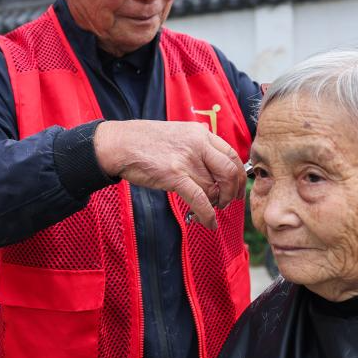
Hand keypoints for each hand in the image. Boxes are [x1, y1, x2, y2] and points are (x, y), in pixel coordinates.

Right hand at [94, 120, 245, 229]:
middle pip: (230, 172)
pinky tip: (209, 223)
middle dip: (233, 191)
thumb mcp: (177, 134)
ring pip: (214, 188)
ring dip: (215, 204)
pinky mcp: (174, 175)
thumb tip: (213, 166)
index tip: (237, 188)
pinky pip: (200, 199)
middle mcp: (198, 144)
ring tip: (208, 210)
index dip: (239, 175)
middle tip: (228, 203)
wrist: (119, 144)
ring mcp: (187, 160)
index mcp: (200, 133)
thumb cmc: (144, 141)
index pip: (232, 155)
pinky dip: (208, 215)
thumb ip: (197, 145)